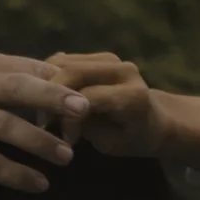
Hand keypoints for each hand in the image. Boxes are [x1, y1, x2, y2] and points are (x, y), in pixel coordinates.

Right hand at [0, 52, 86, 194]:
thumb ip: (5, 72)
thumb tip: (53, 76)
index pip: (26, 68)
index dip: (57, 82)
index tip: (84, 93)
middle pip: (21, 90)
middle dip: (55, 100)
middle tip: (85, 110)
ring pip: (10, 130)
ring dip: (42, 143)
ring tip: (68, 157)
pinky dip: (18, 176)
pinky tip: (39, 184)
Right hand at [44, 52, 199, 172]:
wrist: (156, 119)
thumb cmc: (133, 138)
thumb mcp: (109, 143)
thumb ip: (84, 126)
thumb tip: (54, 115)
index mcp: (131, 95)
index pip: (86, 98)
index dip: (67, 118)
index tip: (62, 138)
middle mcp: (123, 70)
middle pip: (72, 72)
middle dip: (49, 96)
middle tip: (44, 121)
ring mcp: (111, 58)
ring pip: (64, 63)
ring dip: (47, 86)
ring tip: (46, 111)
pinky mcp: (100, 55)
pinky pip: (65, 61)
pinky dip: (52, 77)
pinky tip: (51, 98)